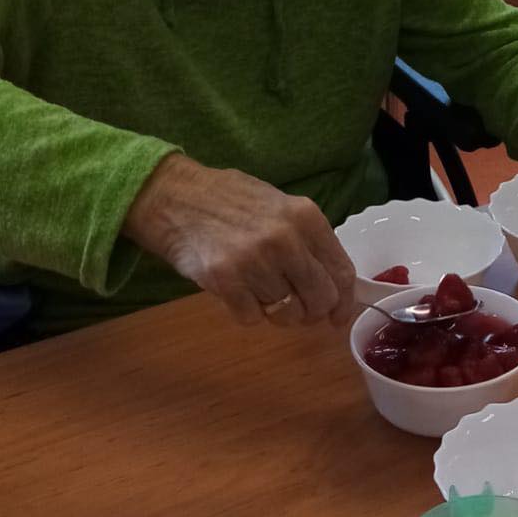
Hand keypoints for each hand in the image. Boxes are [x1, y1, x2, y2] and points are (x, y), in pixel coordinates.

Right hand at [124, 153, 355, 328]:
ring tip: (259, 289)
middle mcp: (285, 239)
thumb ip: (307, 241)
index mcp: (305, 217)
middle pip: (319, 299)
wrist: (174, 197)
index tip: (337, 316)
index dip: (343, 302)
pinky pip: (252, 319)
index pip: (341, 272)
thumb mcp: (279, 206)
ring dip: (276, 311)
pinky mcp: (225, 281)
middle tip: (295, 306)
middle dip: (310, 311)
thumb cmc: (229, 200)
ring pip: (286, 314)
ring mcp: (255, 261)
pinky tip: (237, 290)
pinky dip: (247, 312)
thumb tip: (333, 284)